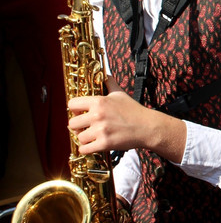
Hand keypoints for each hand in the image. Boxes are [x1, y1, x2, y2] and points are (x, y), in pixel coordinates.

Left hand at [67, 76, 185, 161]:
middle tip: (86, 127)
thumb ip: (109, 83)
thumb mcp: (120, 94)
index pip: (72, 104)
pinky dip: (87, 148)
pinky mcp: (104, 144)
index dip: (75, 110)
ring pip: (79, 137)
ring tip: (93, 136)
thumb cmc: (134, 111)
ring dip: (85, 138)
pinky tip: (93, 145)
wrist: (147, 127)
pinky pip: (84, 149)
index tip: (81, 113)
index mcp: (99, 101)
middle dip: (78, 126)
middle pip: (72, 123)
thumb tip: (105, 73)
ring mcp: (101, 130)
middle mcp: (97, 115)